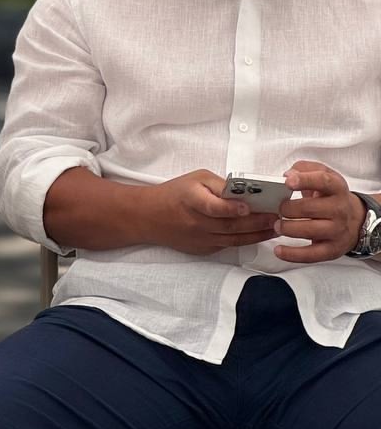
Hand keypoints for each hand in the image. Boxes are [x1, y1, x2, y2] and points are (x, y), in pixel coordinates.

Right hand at [149, 170, 278, 254]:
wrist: (151, 217)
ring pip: (235, 239)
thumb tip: (244, 191)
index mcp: (193, 200)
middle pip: (231, 225)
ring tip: (276, 227)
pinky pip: (229, 245)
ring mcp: (202, 239)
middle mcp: (198, 223)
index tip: (249, 207)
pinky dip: (246, 240)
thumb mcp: (195, 179)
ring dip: (258, 234)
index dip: (232, 208)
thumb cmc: (176, 193)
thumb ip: (219, 184)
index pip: (214, 207)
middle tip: (278, 216)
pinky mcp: (204, 249)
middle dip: (257, 221)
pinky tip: (260, 234)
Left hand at [274, 160, 363, 263]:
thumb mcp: (324, 174)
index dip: (304, 180)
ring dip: (287, 228)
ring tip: (278, 224)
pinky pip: (311, 255)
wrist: (356, 219)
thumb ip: (304, 168)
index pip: (323, 181)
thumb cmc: (332, 195)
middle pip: (309, 209)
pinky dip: (292, 254)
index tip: (287, 181)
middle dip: (288, 208)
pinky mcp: (332, 250)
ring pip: (309, 231)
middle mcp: (339, 210)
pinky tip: (279, 250)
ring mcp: (337, 231)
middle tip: (279, 208)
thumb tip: (288, 174)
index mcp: (336, 188)